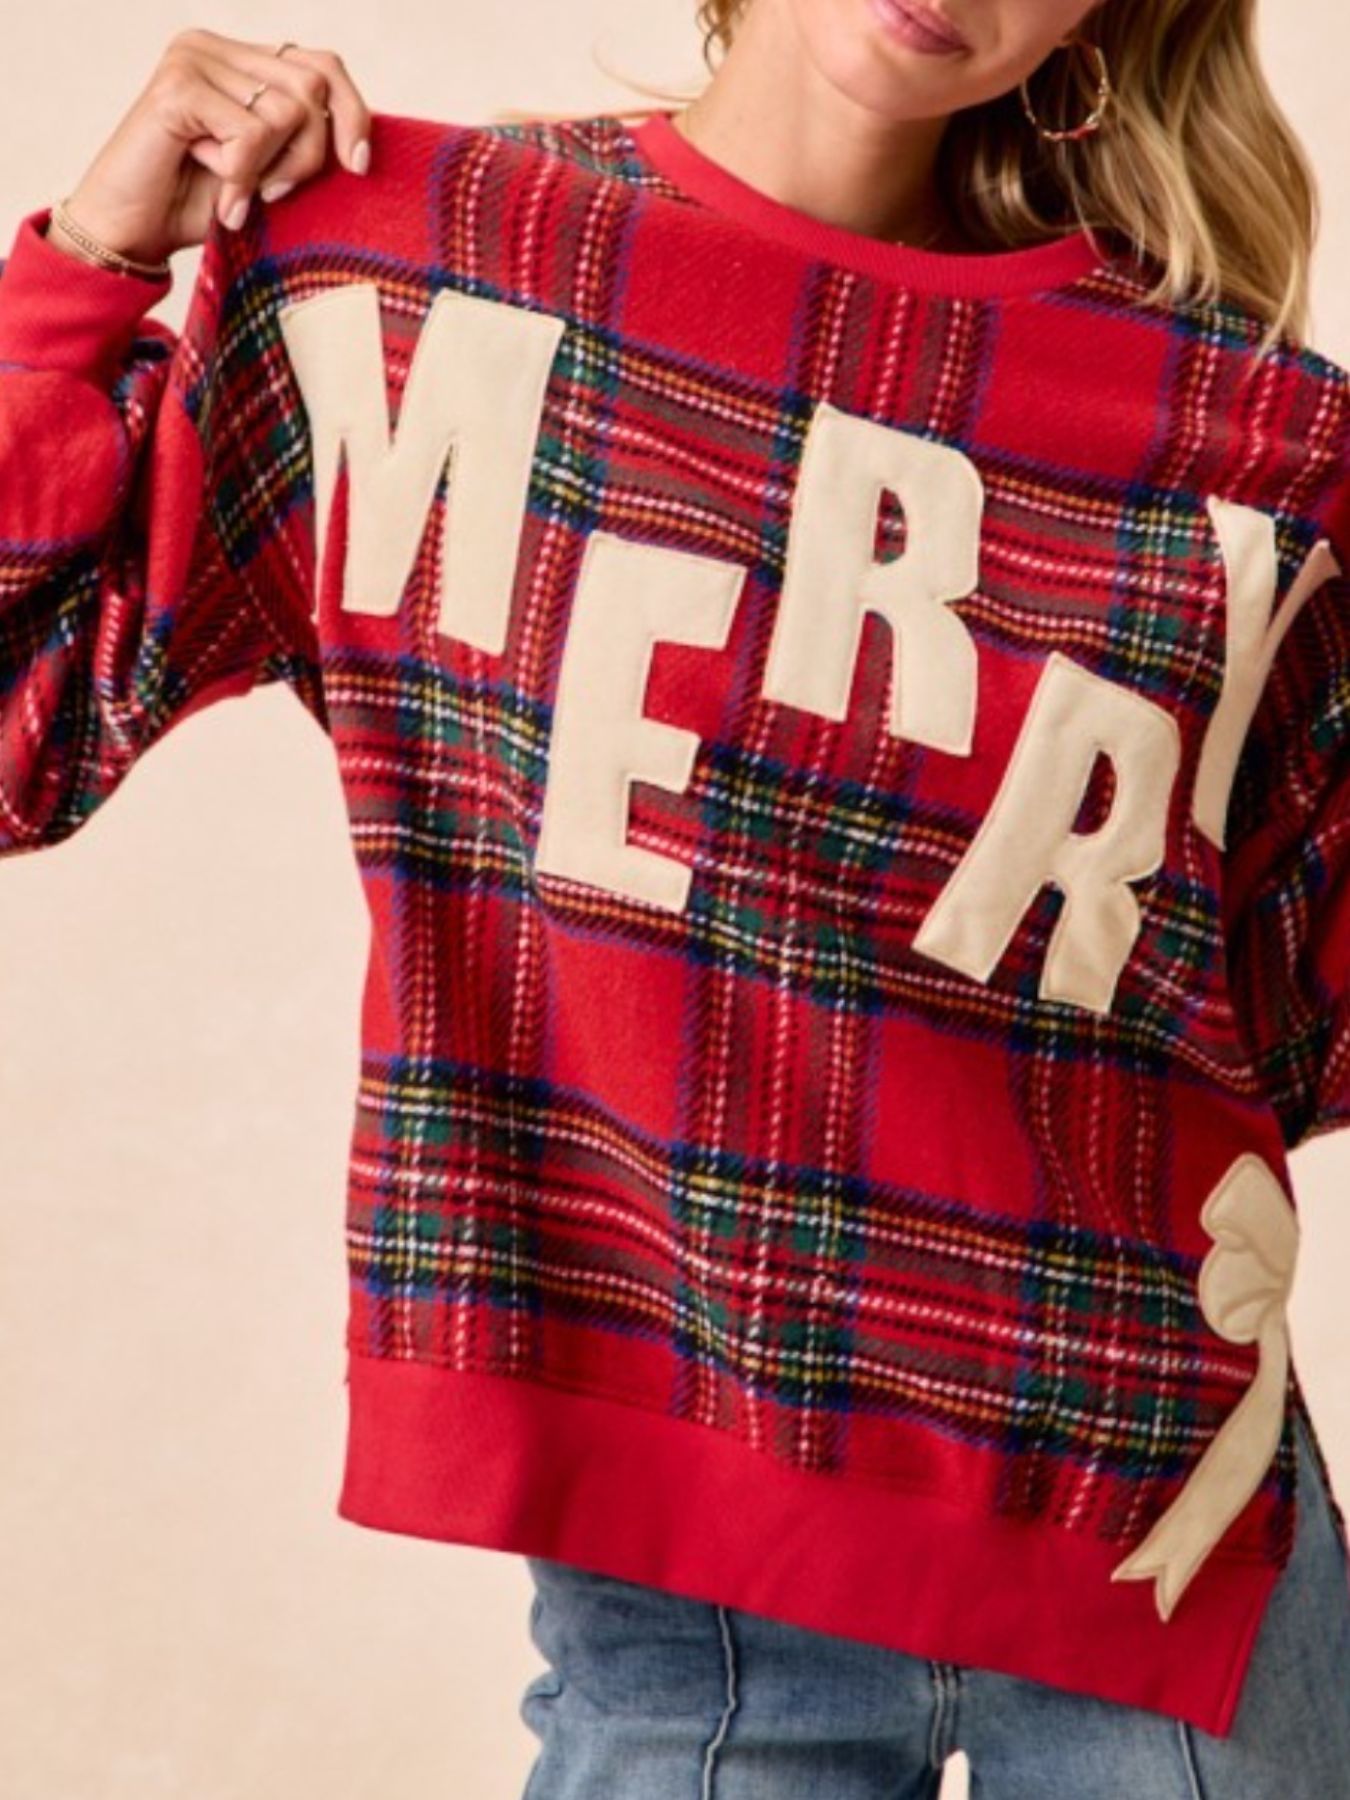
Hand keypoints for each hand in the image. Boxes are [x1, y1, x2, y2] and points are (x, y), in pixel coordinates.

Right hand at [46, 27, 371, 269]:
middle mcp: (217, 47)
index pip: (323, 65)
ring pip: (287, 111)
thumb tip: (361, 142)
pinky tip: (221, 197)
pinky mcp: (178, 87)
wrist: (131, 232)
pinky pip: (250, 133)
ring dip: (271, 170)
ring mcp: (194, 59)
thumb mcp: (269, 170)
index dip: (352, 113)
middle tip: (274, 192)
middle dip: (308, 155)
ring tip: (237, 194)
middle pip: (312, 87)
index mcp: (241, 59)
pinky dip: (243, 177)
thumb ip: (303, 140)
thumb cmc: (199, 205)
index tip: (358, 167)